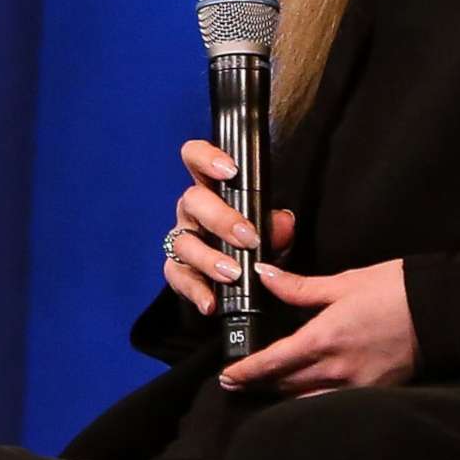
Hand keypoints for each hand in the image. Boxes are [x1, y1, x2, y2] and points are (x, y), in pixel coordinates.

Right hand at [163, 138, 297, 317]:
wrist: (247, 280)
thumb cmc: (255, 243)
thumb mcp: (272, 231)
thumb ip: (277, 226)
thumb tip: (282, 222)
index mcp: (212, 189)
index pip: (196, 158)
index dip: (207, 157)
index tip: (230, 171)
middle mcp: (192, 211)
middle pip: (192, 201)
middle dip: (220, 218)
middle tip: (247, 237)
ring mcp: (182, 240)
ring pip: (184, 242)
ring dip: (210, 259)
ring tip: (234, 274)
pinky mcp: (177, 270)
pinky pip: (178, 277)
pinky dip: (195, 291)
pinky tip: (211, 302)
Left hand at [220, 259, 418, 394]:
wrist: (444, 310)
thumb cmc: (397, 290)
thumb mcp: (344, 282)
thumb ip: (299, 287)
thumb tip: (265, 277)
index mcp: (324, 339)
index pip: (273, 363)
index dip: (246, 372)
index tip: (227, 377)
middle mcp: (337, 369)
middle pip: (284, 385)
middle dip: (258, 384)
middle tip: (238, 382)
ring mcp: (357, 385)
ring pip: (307, 398)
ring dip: (283, 395)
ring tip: (265, 390)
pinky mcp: (375, 392)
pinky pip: (333, 403)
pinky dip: (313, 400)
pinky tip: (305, 394)